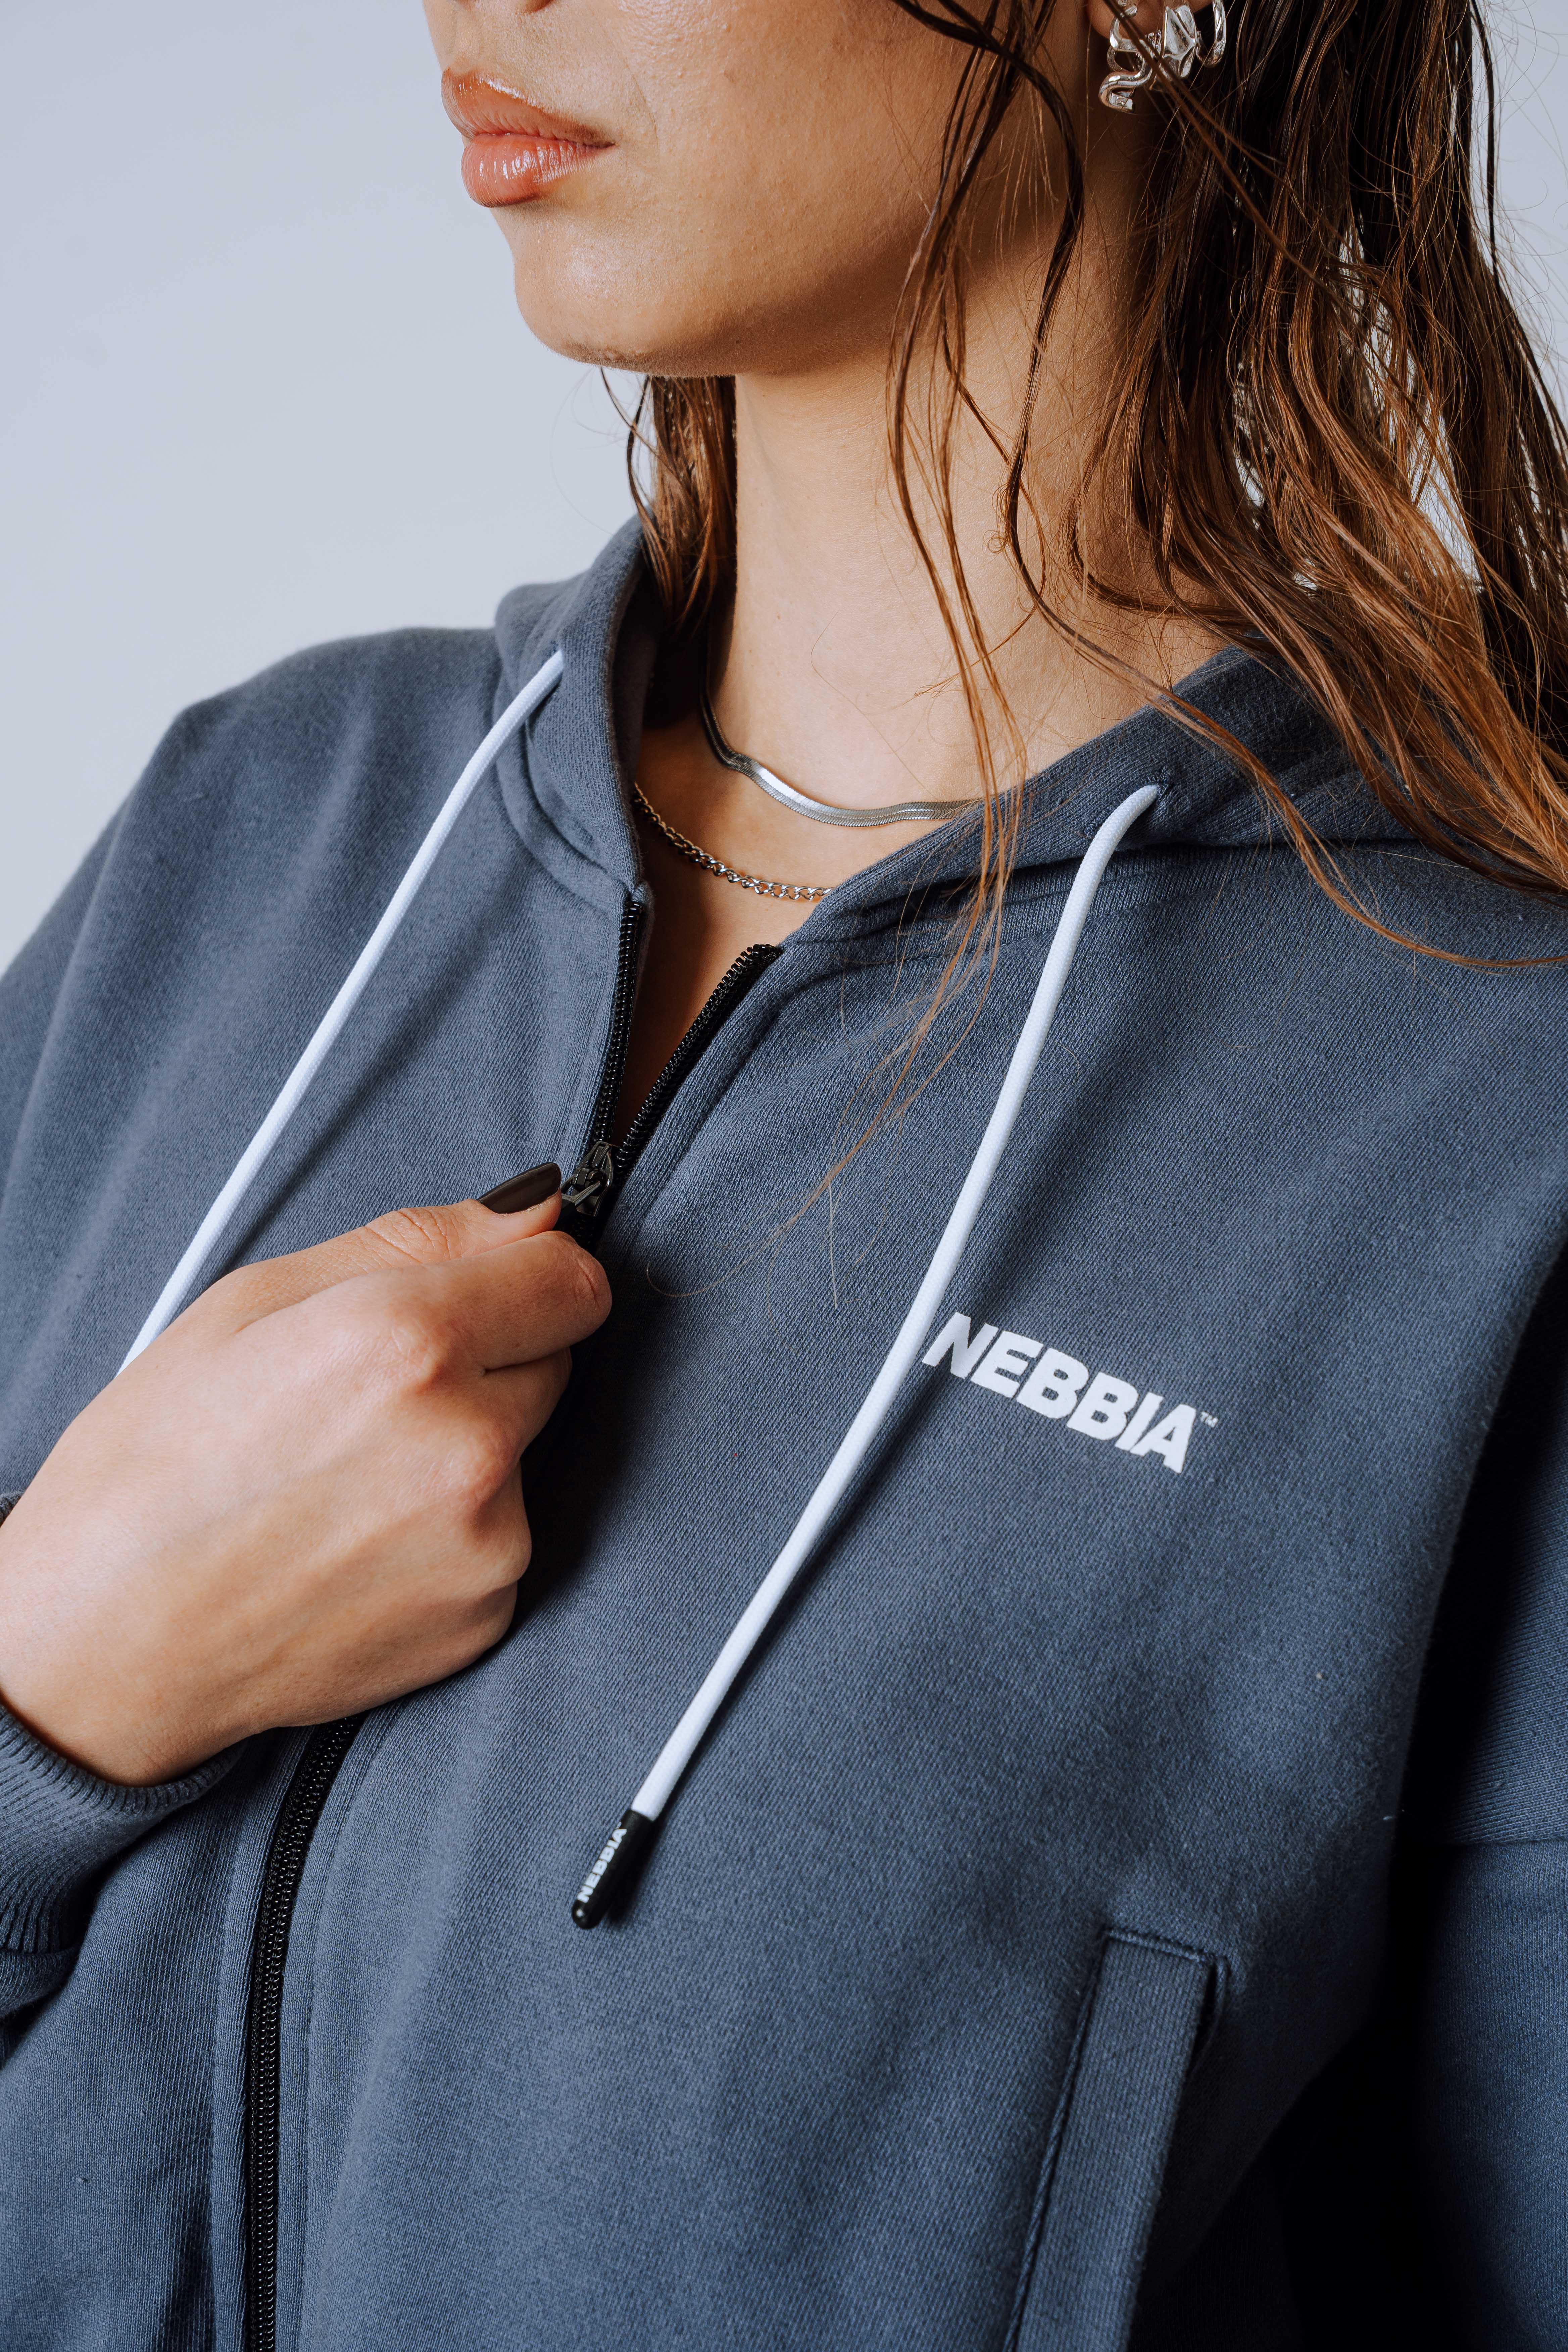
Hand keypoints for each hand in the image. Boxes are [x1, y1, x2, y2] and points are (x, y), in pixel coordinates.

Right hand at [0, 1188, 608, 1784]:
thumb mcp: (257, 1303)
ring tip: (348, 1479)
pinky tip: (356, 1541)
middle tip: (372, 1395)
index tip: (492, 1287)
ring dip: (467, 1449)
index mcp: (410, 1342)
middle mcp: (466, 1443)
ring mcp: (484, 1540)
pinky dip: (451, 1531)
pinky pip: (502, 1534)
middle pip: (554, 1360)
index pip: (572, 1279)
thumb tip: (530, 1212)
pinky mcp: (483, 1613)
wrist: (108, 1638)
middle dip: (489, 1360)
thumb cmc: (157, 1465)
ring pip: (525, 1452)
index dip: (528, 1274)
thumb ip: (417, 1242)